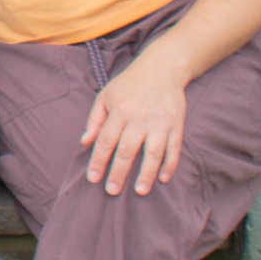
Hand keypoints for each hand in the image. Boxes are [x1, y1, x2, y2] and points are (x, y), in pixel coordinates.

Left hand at [80, 49, 188, 196]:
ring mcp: (160, 122)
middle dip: (118, 172)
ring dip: (146, 173)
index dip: (98, 160)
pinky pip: (174, 148)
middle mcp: (140, 118)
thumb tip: (84, 142)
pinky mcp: (176, 124)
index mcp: (120, 110)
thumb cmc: (129, 84)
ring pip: (153, 152)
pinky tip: (163, 178)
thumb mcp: (106, 95)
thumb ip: (95, 120)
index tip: (93, 178)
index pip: (106, 140)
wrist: (162, 68)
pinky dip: (170, 164)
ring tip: (140, 191)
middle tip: (112, 191)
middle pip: (127, 150)